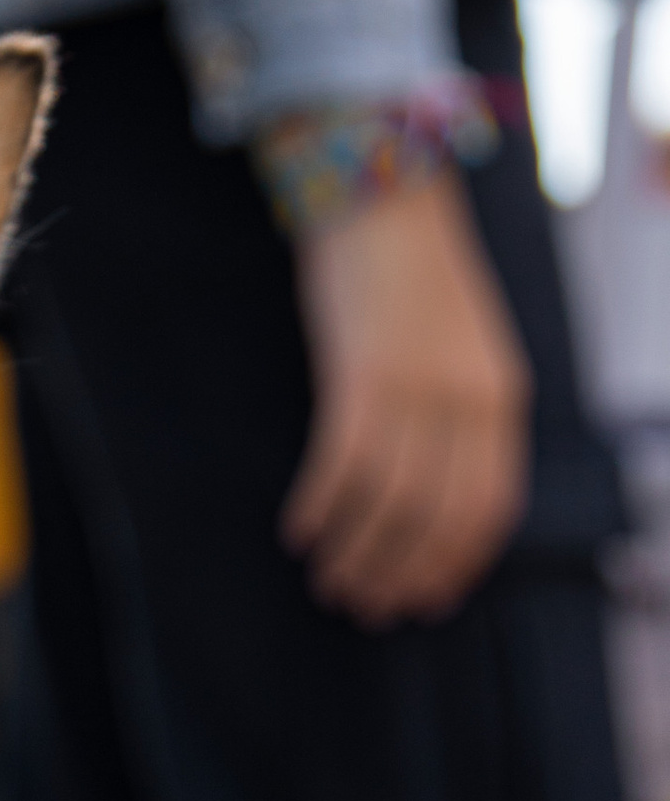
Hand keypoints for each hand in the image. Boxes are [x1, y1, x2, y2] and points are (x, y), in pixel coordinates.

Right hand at [281, 168, 528, 625]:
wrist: (383, 195)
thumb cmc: (413, 280)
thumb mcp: (460, 352)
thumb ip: (459, 419)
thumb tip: (429, 501)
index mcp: (502, 395)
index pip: (489, 507)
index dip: (455, 563)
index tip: (424, 601)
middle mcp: (468, 397)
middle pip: (436, 516)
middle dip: (398, 572)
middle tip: (361, 605)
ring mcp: (417, 385)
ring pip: (389, 500)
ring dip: (354, 551)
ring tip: (326, 579)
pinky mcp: (363, 373)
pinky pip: (342, 463)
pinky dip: (320, 506)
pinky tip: (298, 530)